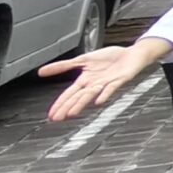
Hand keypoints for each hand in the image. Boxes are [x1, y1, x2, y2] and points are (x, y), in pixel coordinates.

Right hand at [38, 42, 164, 121]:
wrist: (132, 54)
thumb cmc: (110, 58)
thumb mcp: (83, 59)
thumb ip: (63, 66)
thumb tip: (41, 71)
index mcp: (85, 80)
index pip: (69, 94)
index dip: (60, 103)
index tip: (51, 115)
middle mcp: (94, 84)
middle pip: (78, 97)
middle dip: (67, 107)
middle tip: (57, 119)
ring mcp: (107, 83)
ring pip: (91, 95)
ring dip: (81, 104)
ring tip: (72, 113)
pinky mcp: (119, 79)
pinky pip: (111, 88)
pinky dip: (104, 94)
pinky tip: (98, 101)